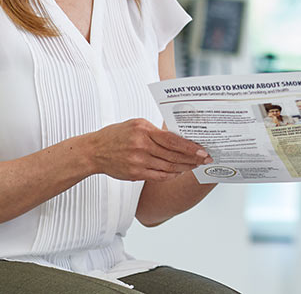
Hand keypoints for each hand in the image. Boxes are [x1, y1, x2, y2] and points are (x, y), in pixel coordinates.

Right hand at [88, 118, 209, 181]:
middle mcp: (141, 146)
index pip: (172, 140)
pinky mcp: (135, 173)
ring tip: (195, 166)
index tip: (202, 150)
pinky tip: (179, 172)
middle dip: (192, 158)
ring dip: (184, 167)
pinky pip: (158, 176)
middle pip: (173, 155)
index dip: (190, 147)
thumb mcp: (136, 125)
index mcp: (143, 130)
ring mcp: (138, 161)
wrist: (94, 151)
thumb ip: (156, 131)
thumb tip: (179, 138)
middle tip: (206, 159)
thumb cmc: (117, 135)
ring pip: (168, 167)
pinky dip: (171, 175)